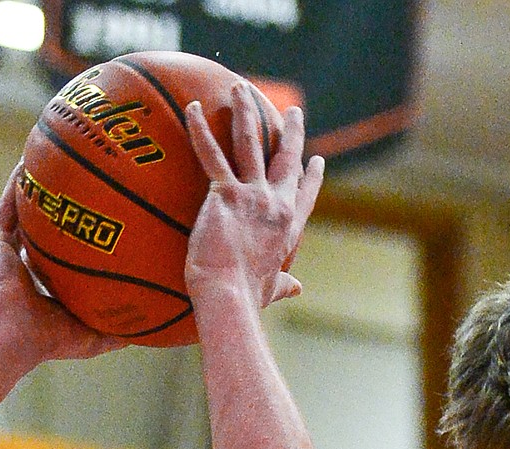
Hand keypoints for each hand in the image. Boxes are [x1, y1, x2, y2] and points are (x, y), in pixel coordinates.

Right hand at [0, 165, 127, 362]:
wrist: (13, 335)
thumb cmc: (50, 341)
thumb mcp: (94, 338)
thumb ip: (118, 332)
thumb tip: (152, 330)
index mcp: (46, 290)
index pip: (66, 262)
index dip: (81, 244)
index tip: (101, 226)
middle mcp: (25, 270)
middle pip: (47, 234)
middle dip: (60, 213)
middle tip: (80, 188)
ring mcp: (8, 255)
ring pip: (25, 215)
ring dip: (37, 191)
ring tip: (51, 162)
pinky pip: (8, 207)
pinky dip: (16, 185)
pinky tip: (29, 161)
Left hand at [183, 88, 323, 311]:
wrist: (230, 297)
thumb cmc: (246, 300)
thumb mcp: (269, 291)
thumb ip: (283, 286)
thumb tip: (296, 290)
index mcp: (287, 230)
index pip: (305, 198)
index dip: (311, 179)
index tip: (316, 162)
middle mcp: (276, 206)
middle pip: (286, 159)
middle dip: (291, 131)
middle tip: (293, 111)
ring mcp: (253, 196)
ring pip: (251, 143)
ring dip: (245, 112)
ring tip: (240, 88)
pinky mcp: (226, 193)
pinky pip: (210, 154)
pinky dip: (200, 130)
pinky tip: (192, 107)